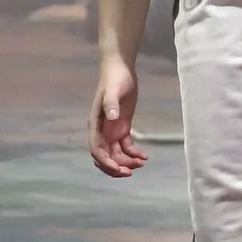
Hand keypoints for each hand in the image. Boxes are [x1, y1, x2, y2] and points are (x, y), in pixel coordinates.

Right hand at [89, 57, 146, 177]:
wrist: (120, 69)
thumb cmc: (115, 79)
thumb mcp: (113, 91)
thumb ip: (111, 104)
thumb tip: (111, 118)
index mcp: (96, 125)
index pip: (97, 150)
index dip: (106, 162)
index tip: (119, 169)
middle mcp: (102, 131)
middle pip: (105, 157)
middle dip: (116, 167)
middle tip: (131, 172)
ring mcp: (111, 130)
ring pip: (116, 155)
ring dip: (126, 162)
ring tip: (142, 163)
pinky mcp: (122, 127)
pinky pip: (126, 147)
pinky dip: (134, 154)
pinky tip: (145, 156)